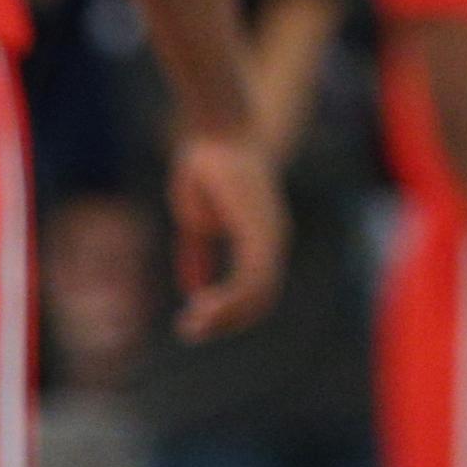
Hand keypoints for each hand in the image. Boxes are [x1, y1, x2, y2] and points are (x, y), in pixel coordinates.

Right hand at [167, 128, 287, 339]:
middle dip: (226, 322)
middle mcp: (275, 240)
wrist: (215, 133)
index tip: (194, 324)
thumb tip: (193, 289)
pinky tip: (202, 308)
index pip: (255, 292)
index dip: (227, 313)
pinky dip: (230, 299)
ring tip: (193, 326)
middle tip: (191, 333)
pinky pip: (252, 277)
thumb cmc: (207, 168)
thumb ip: (198, 255)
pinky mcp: (261, 228)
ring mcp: (272, 234)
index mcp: (263, 240)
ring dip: (226, 316)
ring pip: (258, 293)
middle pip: (260, 299)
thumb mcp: (196, 222)